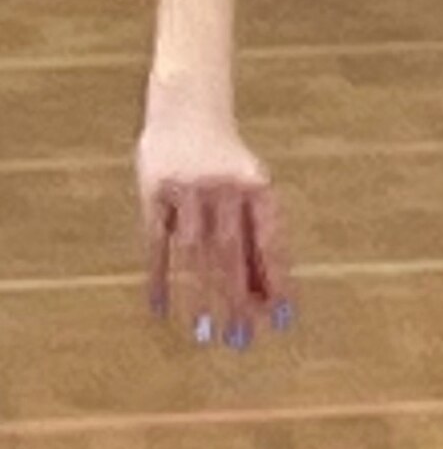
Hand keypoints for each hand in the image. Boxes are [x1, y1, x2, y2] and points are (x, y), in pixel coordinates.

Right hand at [137, 93, 292, 348]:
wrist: (188, 109)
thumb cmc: (228, 165)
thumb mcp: (250, 193)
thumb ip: (257, 240)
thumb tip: (267, 299)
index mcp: (259, 188)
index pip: (270, 241)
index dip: (276, 280)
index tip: (282, 319)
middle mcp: (226, 189)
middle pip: (232, 253)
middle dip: (238, 298)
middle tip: (241, 339)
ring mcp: (188, 190)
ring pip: (194, 252)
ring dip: (199, 294)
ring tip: (205, 332)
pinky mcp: (154, 192)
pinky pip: (155, 242)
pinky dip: (159, 276)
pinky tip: (161, 307)